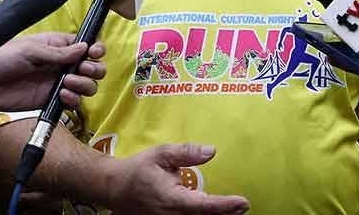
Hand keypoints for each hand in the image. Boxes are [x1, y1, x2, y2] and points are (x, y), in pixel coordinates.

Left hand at [0, 32, 106, 110]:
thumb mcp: (30, 51)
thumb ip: (58, 52)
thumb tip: (84, 47)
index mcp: (55, 45)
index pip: (85, 45)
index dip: (95, 49)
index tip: (94, 53)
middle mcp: (59, 63)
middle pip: (91, 66)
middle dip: (93, 68)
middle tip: (83, 69)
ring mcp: (55, 82)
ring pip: (85, 85)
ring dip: (84, 84)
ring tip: (68, 83)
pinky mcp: (49, 100)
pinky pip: (72, 101)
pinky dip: (73, 99)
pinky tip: (62, 95)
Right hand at [106, 144, 249, 213]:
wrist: (115, 188)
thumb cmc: (139, 169)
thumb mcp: (160, 154)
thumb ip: (185, 152)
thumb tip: (211, 151)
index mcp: (172, 199)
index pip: (204, 205)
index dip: (225, 205)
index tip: (243, 202)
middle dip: (226, 214)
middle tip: (243, 207)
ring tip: (235, 210)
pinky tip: (216, 212)